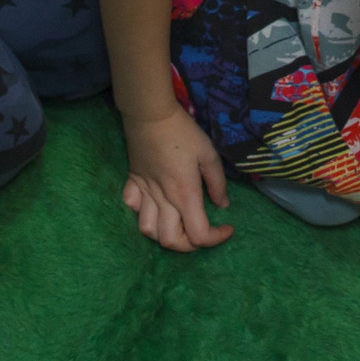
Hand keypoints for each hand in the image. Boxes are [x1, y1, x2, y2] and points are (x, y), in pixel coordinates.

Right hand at [120, 105, 233, 251]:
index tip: (227, 227)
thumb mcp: (208, 154)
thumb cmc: (183, 132)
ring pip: (147, 230)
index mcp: (184, 195)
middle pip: (171, 241)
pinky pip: (131, 207)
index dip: (216, 239)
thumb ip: (217, 183)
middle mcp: (163, 200)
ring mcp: (144, 192)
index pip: (198, 235)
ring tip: (178, 224)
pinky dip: (142, 212)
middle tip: (202, 231)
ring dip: (164, 234)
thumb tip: (222, 206)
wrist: (150, 114)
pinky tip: (153, 205)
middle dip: (190, 246)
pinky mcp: (132, 182)